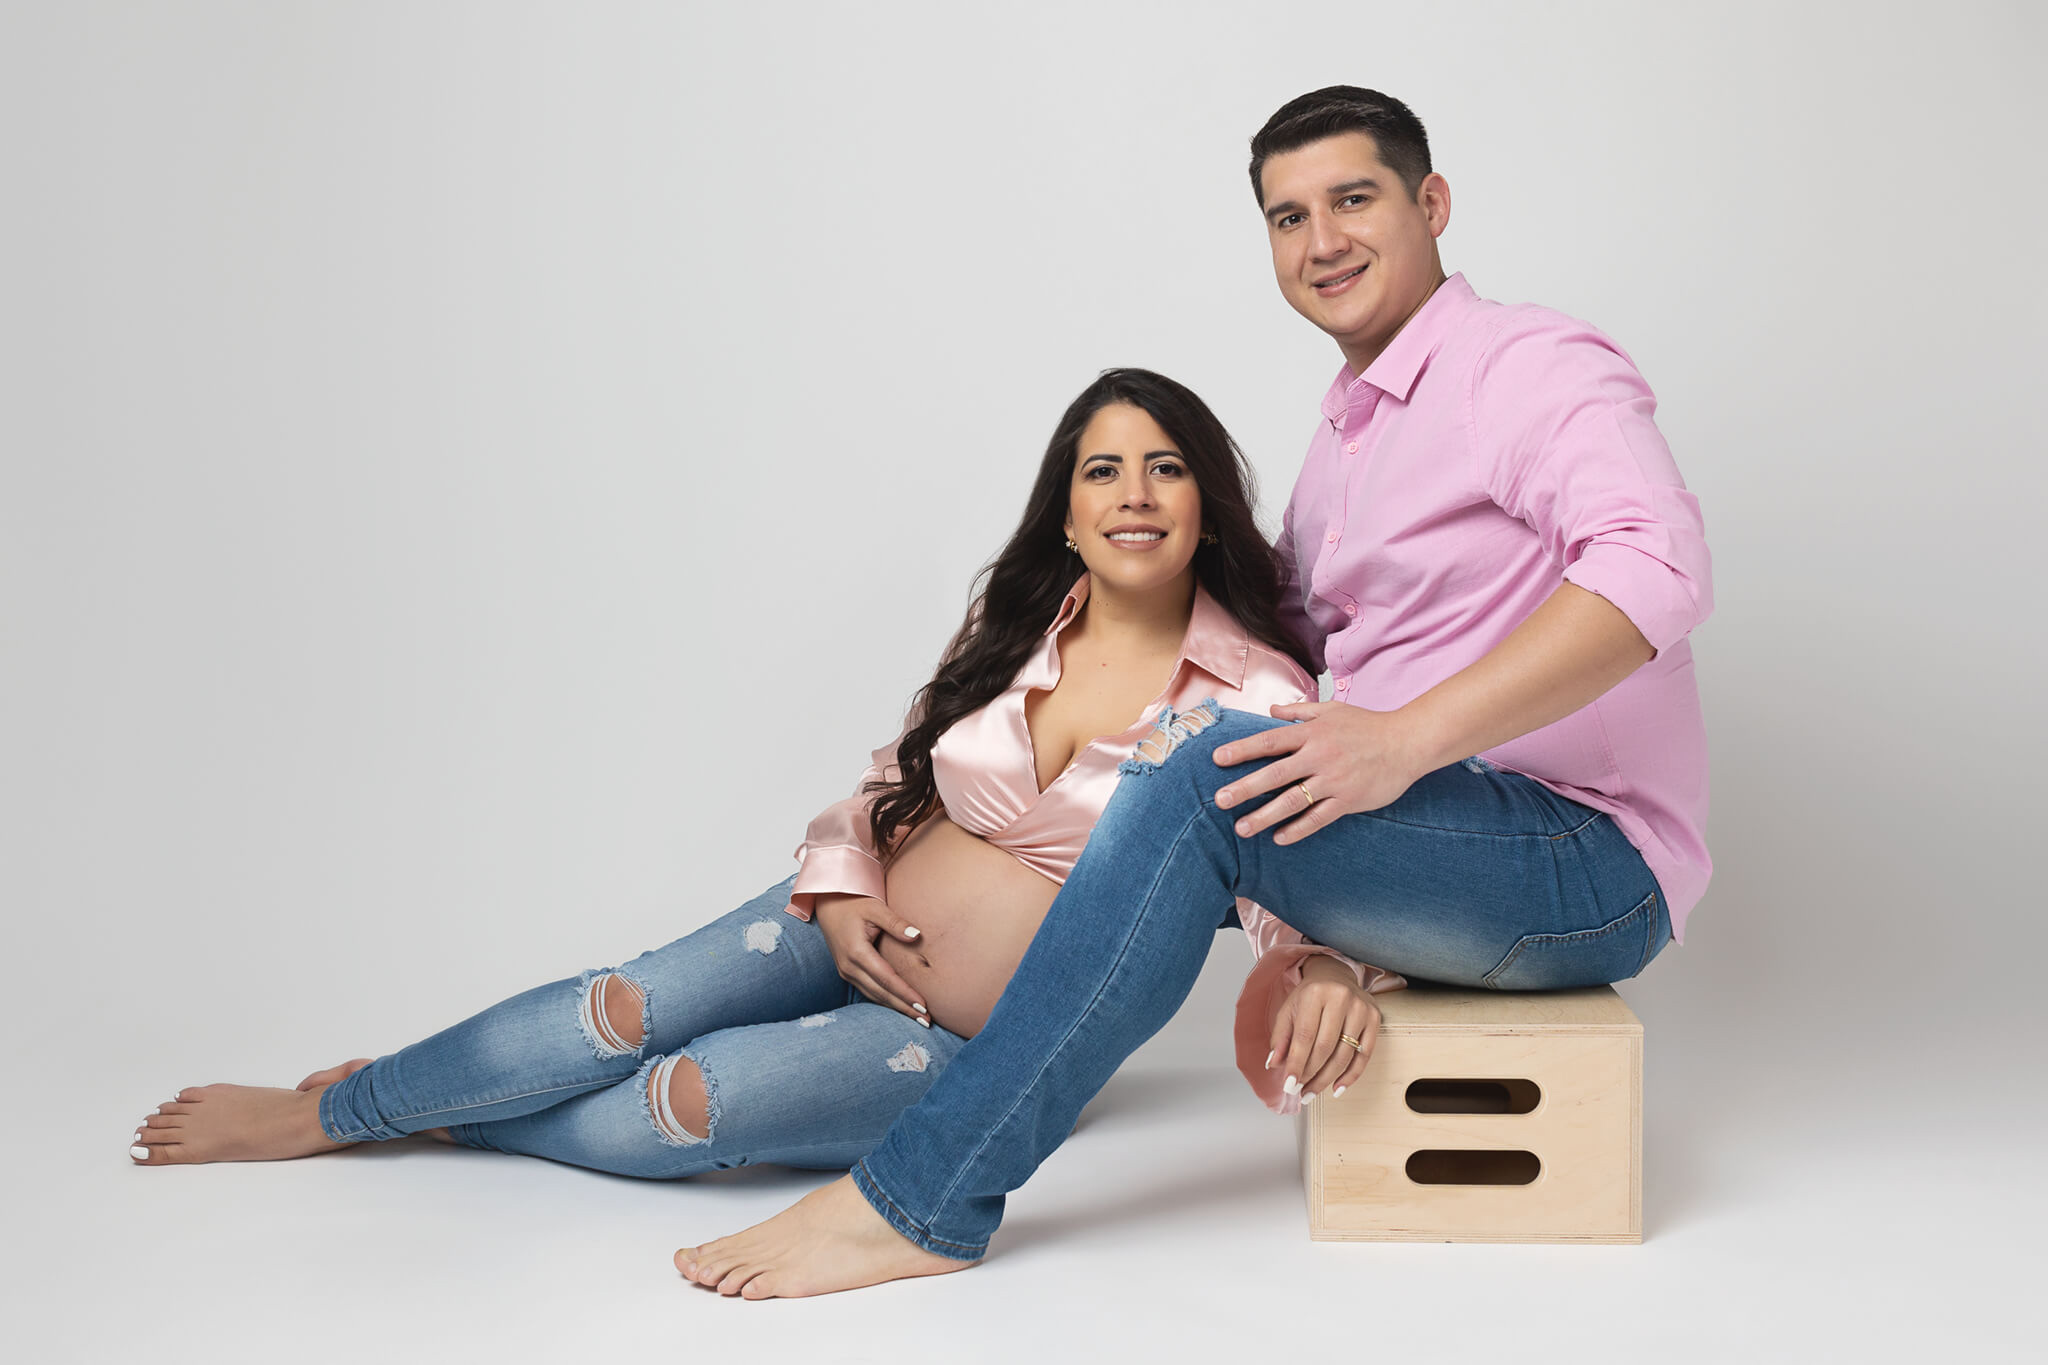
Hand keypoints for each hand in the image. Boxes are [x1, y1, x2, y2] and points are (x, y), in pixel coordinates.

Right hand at [812, 894, 929, 1025]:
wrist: (828, 903)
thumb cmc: (854, 902)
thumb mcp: (876, 908)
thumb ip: (896, 923)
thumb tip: (917, 936)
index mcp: (857, 952)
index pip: (887, 979)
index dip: (906, 994)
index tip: (924, 1005)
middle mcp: (849, 967)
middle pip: (881, 993)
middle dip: (904, 1007)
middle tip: (926, 1020)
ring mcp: (846, 971)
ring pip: (874, 995)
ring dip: (896, 1007)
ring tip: (917, 1018)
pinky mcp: (846, 972)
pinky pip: (868, 991)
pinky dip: (885, 1000)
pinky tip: (899, 1006)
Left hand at [1213, 701, 1433, 844]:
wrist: (1408, 742)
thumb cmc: (1368, 725)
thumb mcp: (1333, 711)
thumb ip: (1299, 711)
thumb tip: (1270, 711)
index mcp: (1312, 733)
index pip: (1270, 741)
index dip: (1242, 750)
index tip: (1217, 759)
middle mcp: (1319, 756)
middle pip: (1275, 774)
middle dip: (1245, 788)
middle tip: (1219, 801)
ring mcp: (1334, 780)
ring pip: (1293, 801)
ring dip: (1264, 816)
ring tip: (1241, 828)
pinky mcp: (1349, 800)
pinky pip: (1319, 818)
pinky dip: (1298, 829)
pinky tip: (1279, 839)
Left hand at [1267, 957, 1380, 1099]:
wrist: (1336, 976)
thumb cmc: (1309, 996)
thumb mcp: (1289, 1010)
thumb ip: (1280, 1037)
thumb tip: (1274, 1064)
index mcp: (1315, 993)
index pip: (1304, 1035)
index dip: (1296, 1063)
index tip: (1289, 1085)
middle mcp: (1341, 998)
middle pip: (1325, 1047)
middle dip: (1311, 1074)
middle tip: (1300, 1092)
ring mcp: (1361, 1008)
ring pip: (1344, 1054)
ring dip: (1327, 1079)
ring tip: (1312, 1092)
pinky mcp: (1375, 1018)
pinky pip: (1364, 1055)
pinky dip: (1351, 1076)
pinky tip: (1337, 1088)